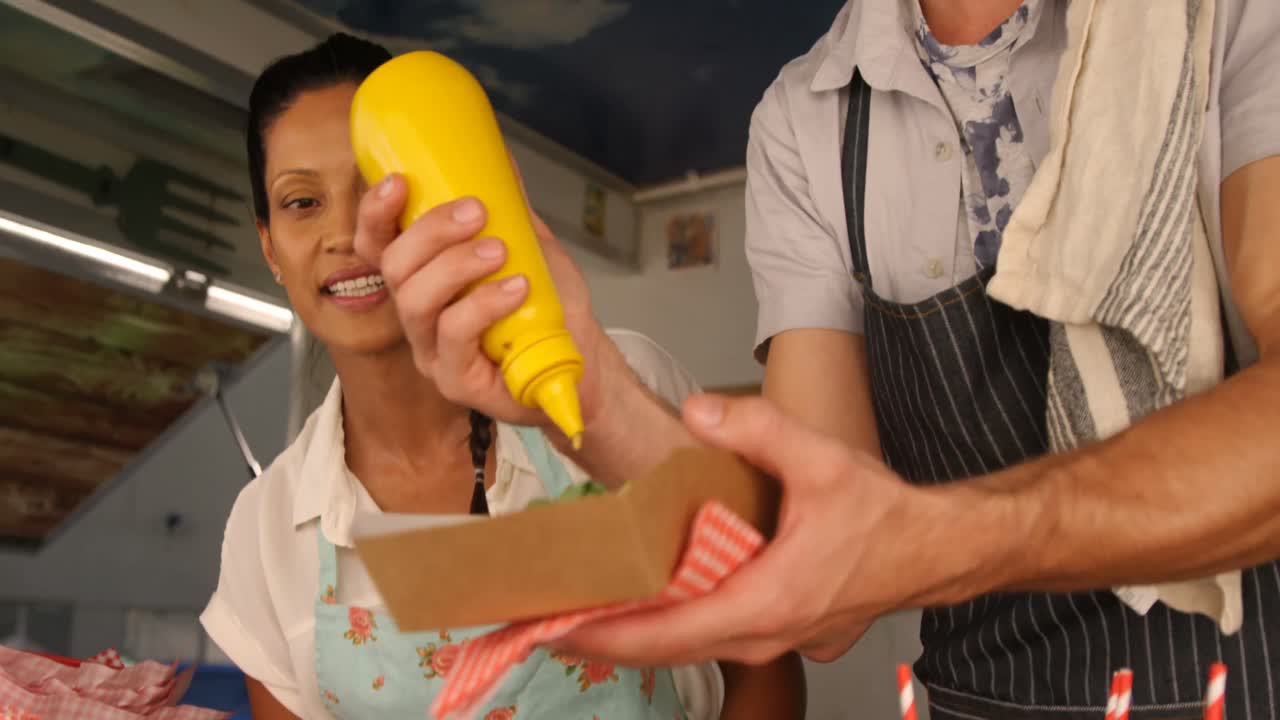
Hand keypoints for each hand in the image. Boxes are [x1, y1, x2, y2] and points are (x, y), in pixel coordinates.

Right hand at [353, 172, 625, 432]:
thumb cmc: (546, 310)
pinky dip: (483, 305)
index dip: (376, 213)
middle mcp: (419, 318)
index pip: (379, 245)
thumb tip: (502, 161)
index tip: (399, 181)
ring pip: (416, 301)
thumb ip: (509, 211)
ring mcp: (433, 353)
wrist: (582, 360)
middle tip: (476, 212)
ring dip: (456, 266)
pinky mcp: (455, 382)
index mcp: (424, 281)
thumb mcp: (528, 249)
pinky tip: (516, 289)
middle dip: (431, 232)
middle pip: (395, 268)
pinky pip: (454, 336)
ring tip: (499, 251)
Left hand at [553, 394, 942, 665]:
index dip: (603, 634)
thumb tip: (697, 410)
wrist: (933, 551)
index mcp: (766, 600)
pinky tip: (642, 603)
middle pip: (663, 650)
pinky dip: (667, 629)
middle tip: (538, 618)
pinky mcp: (777, 634)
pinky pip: (709, 640)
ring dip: (631, 635)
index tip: (550, 628)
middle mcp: (763, 634)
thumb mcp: (821, 459)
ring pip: (685, 649)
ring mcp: (771, 642)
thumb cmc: (883, 517)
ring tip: (577, 611)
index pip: (666, 634)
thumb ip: (757, 429)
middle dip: (599, 637)